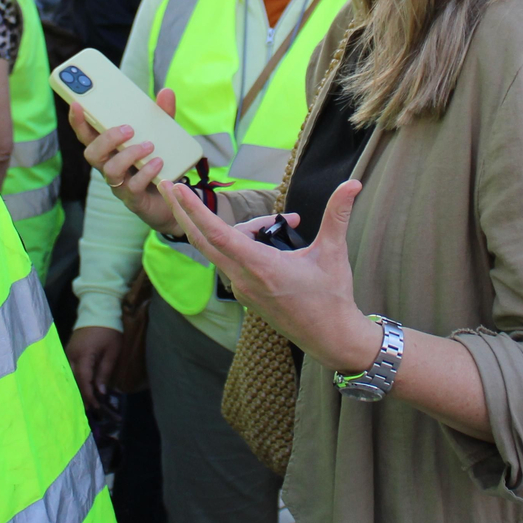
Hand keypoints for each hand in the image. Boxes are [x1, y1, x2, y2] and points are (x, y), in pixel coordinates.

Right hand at [65, 326, 123, 410]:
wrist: (98, 310)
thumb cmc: (109, 330)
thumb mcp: (112, 351)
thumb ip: (104, 372)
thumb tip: (100, 391)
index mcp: (83, 355)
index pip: (83, 380)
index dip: (88, 395)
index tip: (95, 406)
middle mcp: (71, 355)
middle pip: (74, 380)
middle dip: (81, 395)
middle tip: (89, 409)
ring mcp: (68, 352)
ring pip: (70, 375)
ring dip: (77, 388)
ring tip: (85, 401)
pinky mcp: (69, 350)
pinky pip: (70, 368)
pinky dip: (75, 378)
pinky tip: (81, 386)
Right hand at [69, 92, 185, 234]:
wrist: (175, 200)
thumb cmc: (159, 164)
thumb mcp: (163, 136)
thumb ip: (163, 116)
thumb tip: (166, 92)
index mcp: (111, 150)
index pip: (87, 135)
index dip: (78, 122)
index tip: (77, 104)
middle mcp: (110, 167)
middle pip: (92, 154)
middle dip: (107, 139)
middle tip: (129, 129)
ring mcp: (120, 185)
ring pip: (110, 170)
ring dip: (128, 155)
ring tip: (149, 146)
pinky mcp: (134, 199)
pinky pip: (133, 187)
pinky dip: (146, 173)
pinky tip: (158, 163)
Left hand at [160, 179, 382, 375]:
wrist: (331, 339)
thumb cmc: (332, 298)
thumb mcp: (334, 253)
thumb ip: (338, 215)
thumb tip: (353, 183)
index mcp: (260, 267)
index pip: (217, 233)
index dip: (195, 209)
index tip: (178, 189)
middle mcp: (243, 279)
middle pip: (202, 240)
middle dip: (184, 211)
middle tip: (169, 185)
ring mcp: (242, 288)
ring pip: (223, 247)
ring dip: (235, 227)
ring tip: (281, 221)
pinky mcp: (246, 294)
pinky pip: (232, 259)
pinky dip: (242, 241)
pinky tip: (272, 236)